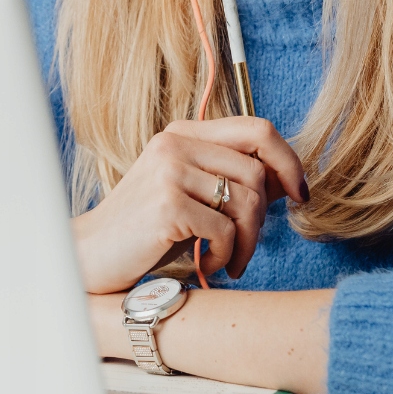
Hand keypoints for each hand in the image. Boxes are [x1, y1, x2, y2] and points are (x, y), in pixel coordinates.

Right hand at [71, 117, 307, 293]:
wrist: (93, 254)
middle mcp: (175, 142)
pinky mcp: (168, 204)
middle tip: (245, 246)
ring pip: (247, 201)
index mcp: (182, 133)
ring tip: (229, 260)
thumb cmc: (148, 229)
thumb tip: (288, 180)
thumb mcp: (189, 193)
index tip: (299, 196)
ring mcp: (169, 170)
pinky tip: (208, 265)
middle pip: (257, 170)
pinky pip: (227, 230)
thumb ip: (229, 178)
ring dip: (248, 242)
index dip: (288, 161)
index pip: (257, 128)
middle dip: (264, 218)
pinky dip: (227, 255)